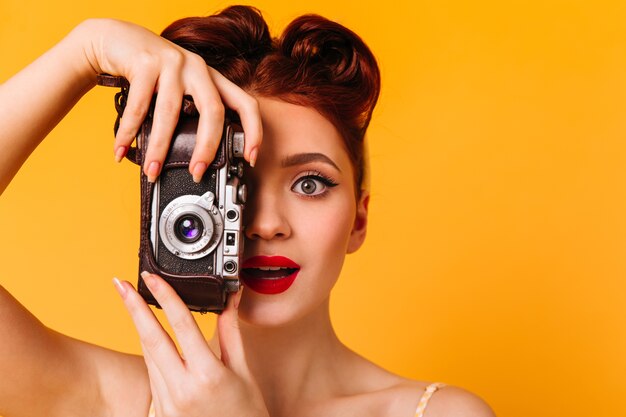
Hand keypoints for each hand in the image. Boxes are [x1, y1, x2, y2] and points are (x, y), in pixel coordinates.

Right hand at [79, 19, 261, 180]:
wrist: (115, 38)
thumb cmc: (150, 71)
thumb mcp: (179, 89)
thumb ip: (190, 114)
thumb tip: (194, 158)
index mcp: (211, 78)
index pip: (245, 103)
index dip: (254, 131)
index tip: (251, 158)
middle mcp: (197, 68)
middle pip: (213, 111)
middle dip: (207, 147)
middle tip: (197, 172)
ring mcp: (173, 63)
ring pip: (170, 113)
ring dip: (159, 148)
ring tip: (152, 171)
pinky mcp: (145, 62)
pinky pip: (137, 107)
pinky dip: (128, 133)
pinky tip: (122, 150)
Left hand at [113, 273, 268, 416]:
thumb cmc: (246, 414)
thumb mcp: (242, 371)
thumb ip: (230, 333)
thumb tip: (229, 300)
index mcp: (207, 375)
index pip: (180, 324)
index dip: (165, 296)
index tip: (152, 277)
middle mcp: (182, 390)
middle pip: (151, 338)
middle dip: (133, 308)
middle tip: (120, 284)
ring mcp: (167, 404)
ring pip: (148, 356)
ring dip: (141, 328)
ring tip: (135, 303)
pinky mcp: (160, 413)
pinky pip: (152, 375)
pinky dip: (151, 353)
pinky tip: (150, 337)